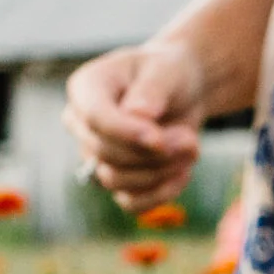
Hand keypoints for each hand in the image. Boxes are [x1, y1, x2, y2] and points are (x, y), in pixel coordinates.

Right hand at [63, 41, 206, 212]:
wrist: (181, 93)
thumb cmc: (169, 75)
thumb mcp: (165, 70)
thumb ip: (151, 90)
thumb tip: (137, 114)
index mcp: (85, 88)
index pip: (95, 118)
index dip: (127, 134)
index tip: (160, 140)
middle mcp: (81, 124)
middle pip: (106, 154)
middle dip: (153, 153)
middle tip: (191, 140)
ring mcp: (95, 156)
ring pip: (116, 181)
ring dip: (160, 172)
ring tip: (192, 148)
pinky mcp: (116, 180)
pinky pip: (130, 202)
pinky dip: (160, 194)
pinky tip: (183, 173)